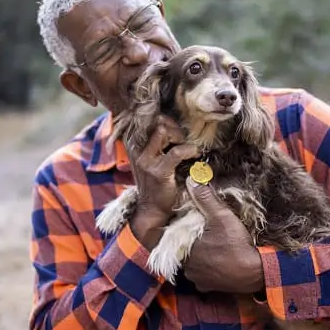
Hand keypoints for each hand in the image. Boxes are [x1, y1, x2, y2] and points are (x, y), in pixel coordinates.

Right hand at [126, 116, 199, 248]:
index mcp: (135, 145)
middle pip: (156, 121)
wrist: (153, 210)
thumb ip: (158, 143)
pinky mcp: (158, 171)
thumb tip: (173, 125)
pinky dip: (189, 150)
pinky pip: (176, 152)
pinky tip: (195, 153)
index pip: (146, 119)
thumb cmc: (157, 184)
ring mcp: (146, 160)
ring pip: (162, 130)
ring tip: (186, 146)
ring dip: (179, 135)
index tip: (177, 127)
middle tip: (183, 138)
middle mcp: (137, 150)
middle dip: (174, 125)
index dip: (164, 118)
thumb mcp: (152, 159)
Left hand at [182, 176, 264, 294]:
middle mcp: (187, 268)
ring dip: (201, 256)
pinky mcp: (210, 287)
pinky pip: (204, 276)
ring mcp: (198, 279)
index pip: (175, 236)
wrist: (256, 273)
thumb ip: (205, 198)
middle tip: (206, 233)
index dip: (183, 228)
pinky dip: (210, 268)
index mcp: (184, 250)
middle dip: (192, 241)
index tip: (194, 223)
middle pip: (184, 250)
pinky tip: (220, 260)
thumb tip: (192, 181)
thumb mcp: (221, 216)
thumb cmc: (236, 245)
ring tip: (214, 246)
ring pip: (193, 264)